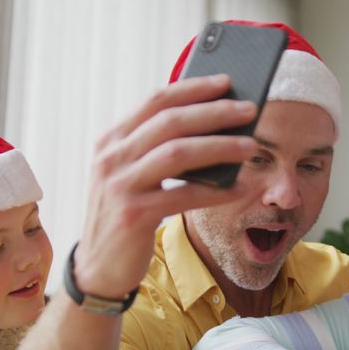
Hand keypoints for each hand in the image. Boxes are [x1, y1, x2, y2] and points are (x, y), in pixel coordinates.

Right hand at [73, 74, 263, 297]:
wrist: (99, 268)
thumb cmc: (126, 216)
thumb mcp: (132, 176)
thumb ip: (157, 150)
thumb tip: (213, 127)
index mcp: (111, 141)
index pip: (155, 101)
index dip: (193, 88)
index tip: (226, 81)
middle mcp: (111, 158)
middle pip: (170, 121)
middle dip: (214, 112)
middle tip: (249, 110)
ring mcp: (120, 186)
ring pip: (178, 153)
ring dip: (220, 146)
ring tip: (250, 146)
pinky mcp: (133, 215)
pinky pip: (184, 195)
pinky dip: (217, 191)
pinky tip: (241, 188)